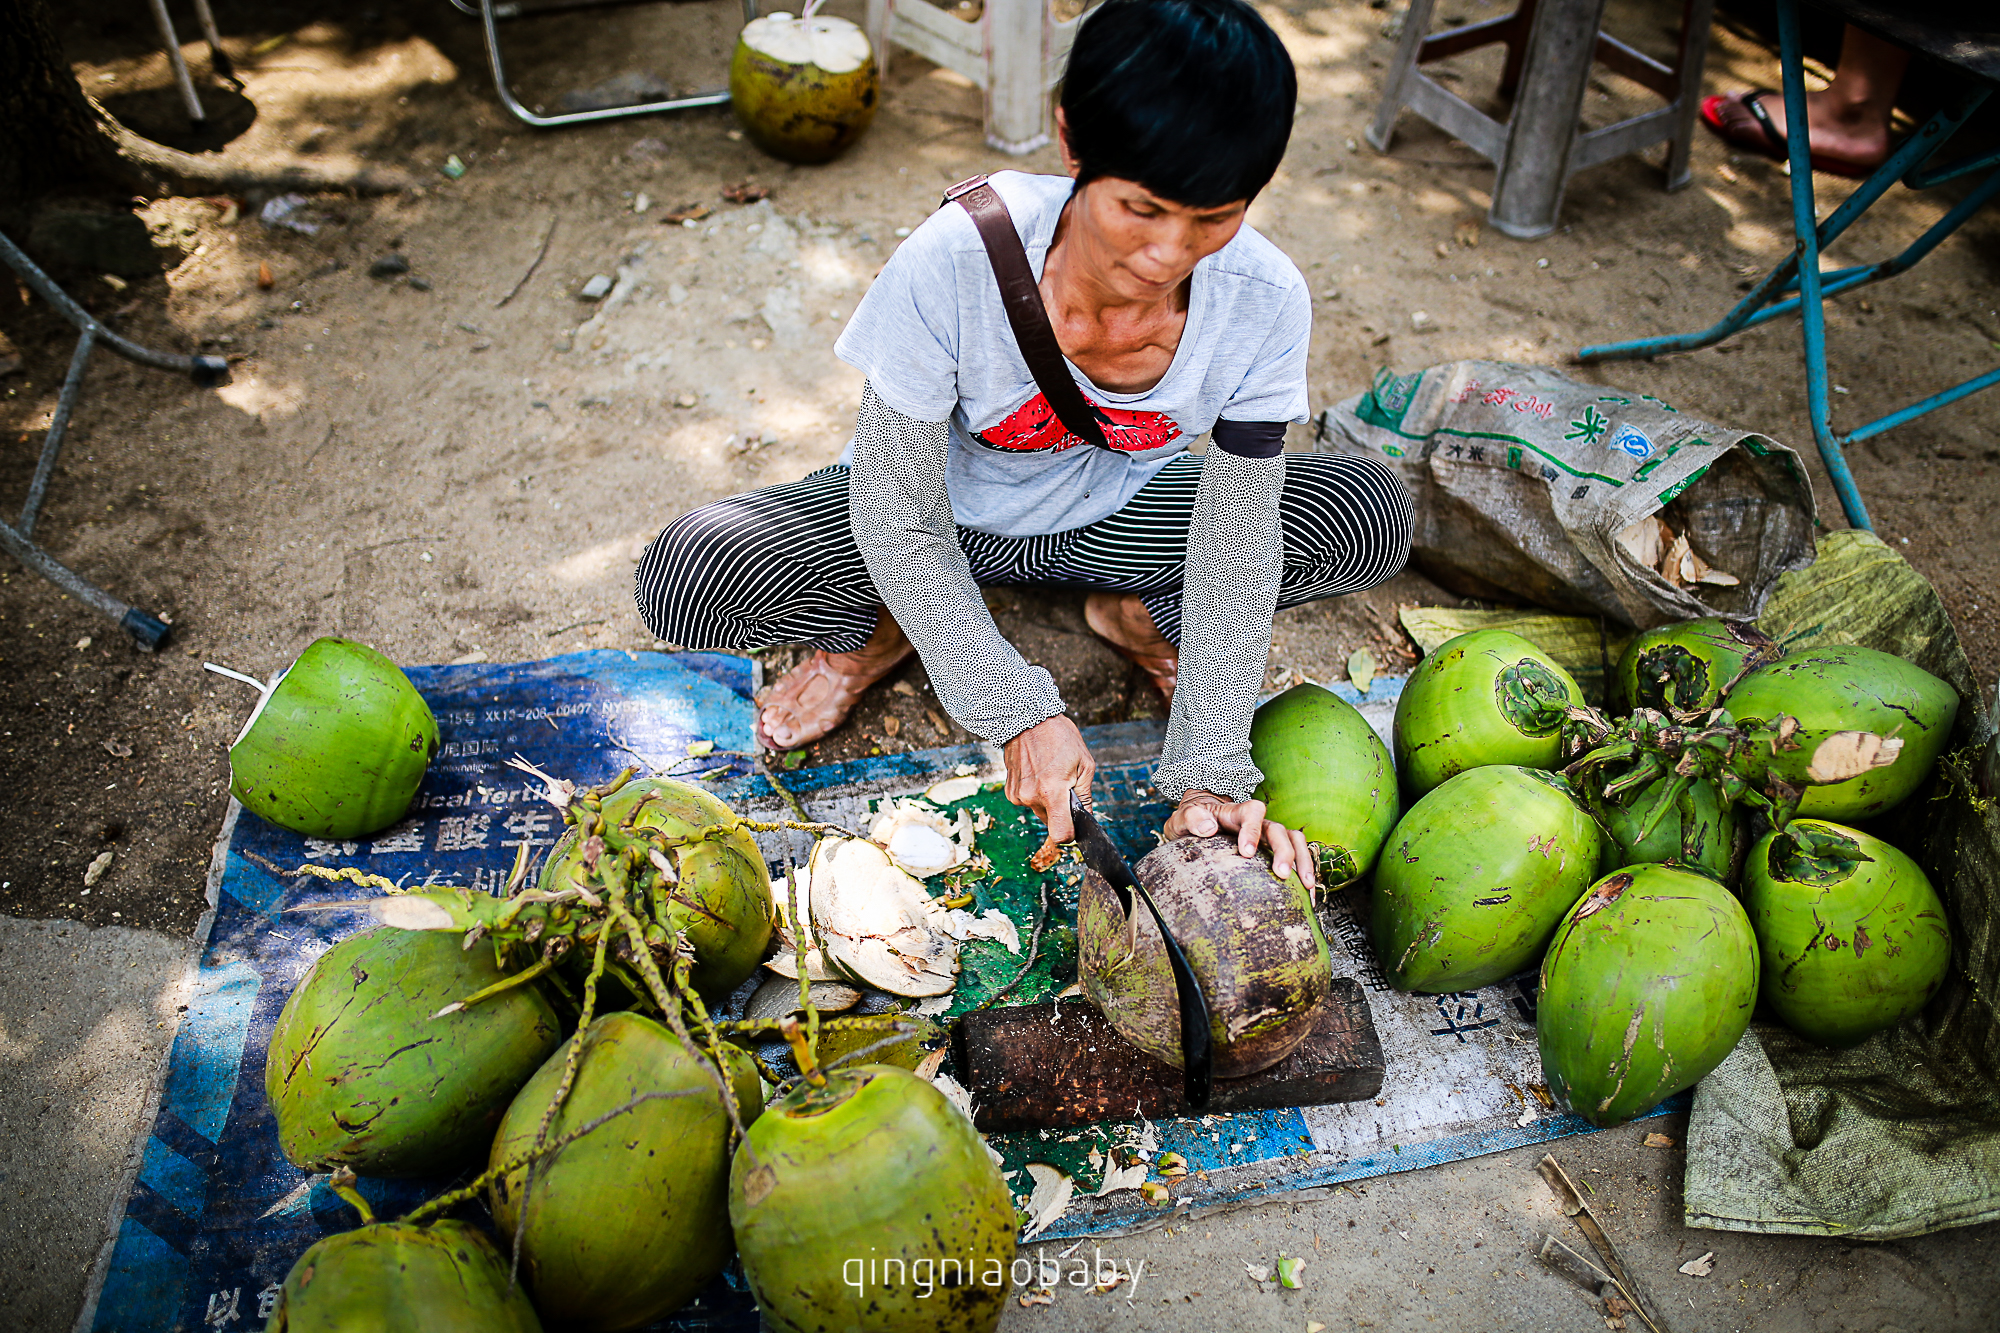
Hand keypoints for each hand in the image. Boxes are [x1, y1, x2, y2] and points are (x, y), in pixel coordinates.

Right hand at [1003, 714, 1095, 852]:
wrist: (1026, 719)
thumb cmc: (1059, 737)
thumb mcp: (1084, 764)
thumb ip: (1085, 795)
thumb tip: (1086, 817)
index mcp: (1052, 791)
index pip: (1060, 834)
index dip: (1071, 834)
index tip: (1075, 825)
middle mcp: (1031, 797)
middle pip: (1051, 822)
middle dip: (1061, 810)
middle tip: (1064, 784)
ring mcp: (1018, 795)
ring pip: (1040, 811)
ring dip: (1047, 800)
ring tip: (1049, 773)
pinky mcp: (1010, 792)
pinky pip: (1028, 802)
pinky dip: (1035, 793)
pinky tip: (1037, 773)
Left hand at [1163, 791, 1316, 891]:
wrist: (1199, 820)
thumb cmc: (1192, 821)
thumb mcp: (1182, 817)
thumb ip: (1191, 818)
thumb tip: (1208, 827)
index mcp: (1235, 812)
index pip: (1251, 812)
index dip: (1252, 830)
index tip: (1246, 853)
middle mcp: (1256, 822)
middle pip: (1278, 829)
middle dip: (1283, 851)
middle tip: (1282, 874)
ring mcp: (1267, 835)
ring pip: (1293, 839)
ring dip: (1302, 860)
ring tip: (1307, 886)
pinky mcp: (1272, 849)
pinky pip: (1295, 854)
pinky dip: (1304, 871)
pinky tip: (1307, 893)